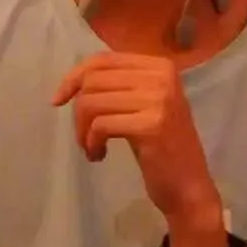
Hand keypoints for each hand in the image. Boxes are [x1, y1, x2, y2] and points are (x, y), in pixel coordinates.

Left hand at [52, 53, 218, 225]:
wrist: (188, 186)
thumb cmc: (160, 146)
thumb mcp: (142, 105)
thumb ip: (118, 85)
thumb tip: (74, 78)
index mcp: (160, 66)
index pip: (102, 60)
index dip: (73, 78)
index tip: (58, 101)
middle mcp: (162, 76)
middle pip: (93, 81)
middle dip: (78, 112)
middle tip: (84, 137)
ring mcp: (159, 99)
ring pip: (91, 102)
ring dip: (82, 131)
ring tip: (92, 149)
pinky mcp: (151, 124)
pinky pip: (100, 125)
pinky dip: (91, 143)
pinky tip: (99, 156)